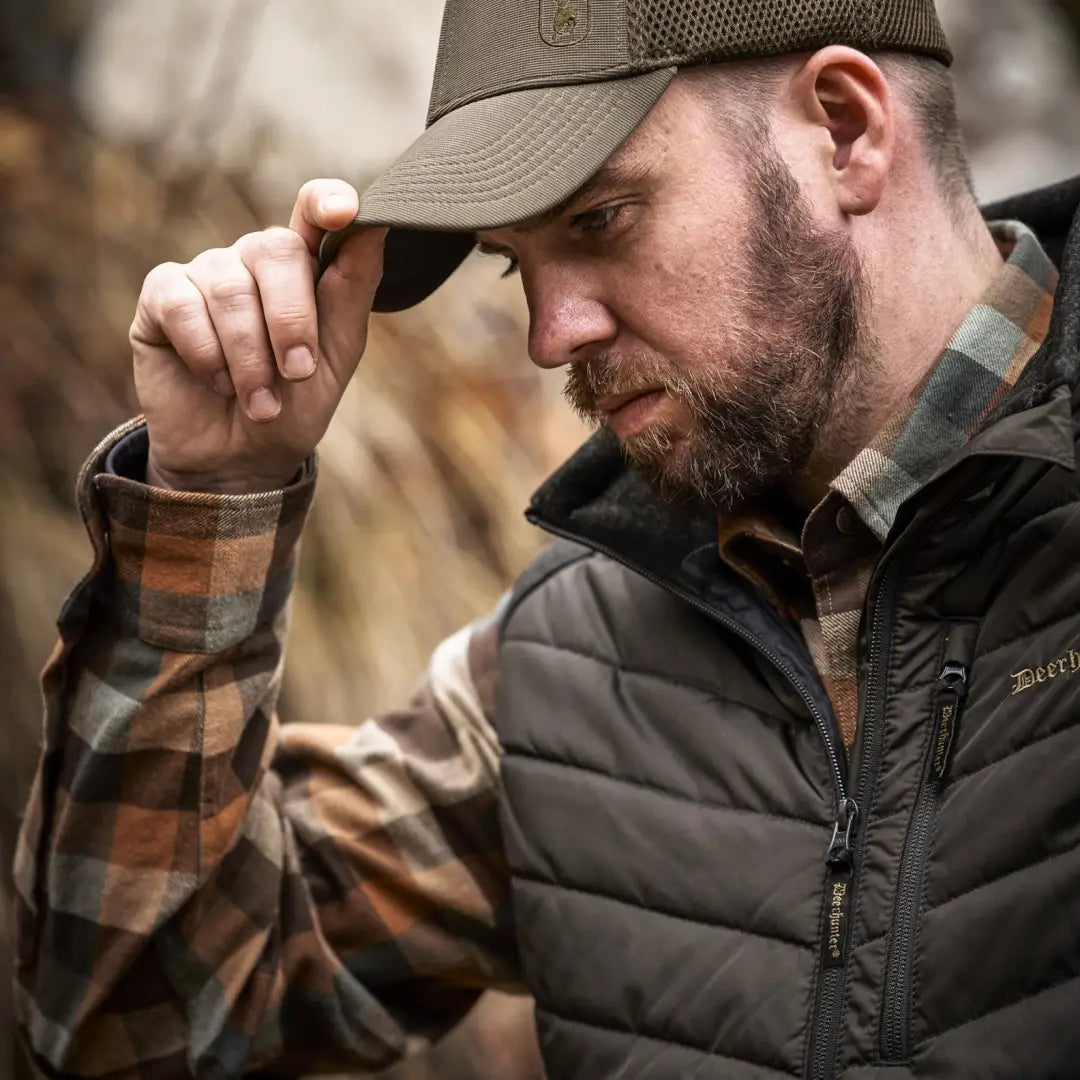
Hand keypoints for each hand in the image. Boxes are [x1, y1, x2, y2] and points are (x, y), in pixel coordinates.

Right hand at [129, 180, 385, 492]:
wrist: (240, 460)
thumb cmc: (295, 406)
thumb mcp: (336, 358)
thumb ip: (351, 293)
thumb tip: (374, 227)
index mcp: (306, 268)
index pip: (315, 211)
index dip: (327, 201)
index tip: (343, 211)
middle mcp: (254, 259)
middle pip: (276, 250)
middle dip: (291, 321)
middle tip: (297, 374)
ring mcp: (207, 273)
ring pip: (229, 287)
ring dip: (249, 357)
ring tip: (260, 402)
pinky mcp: (162, 296)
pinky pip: (182, 304)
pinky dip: (206, 353)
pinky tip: (216, 382)